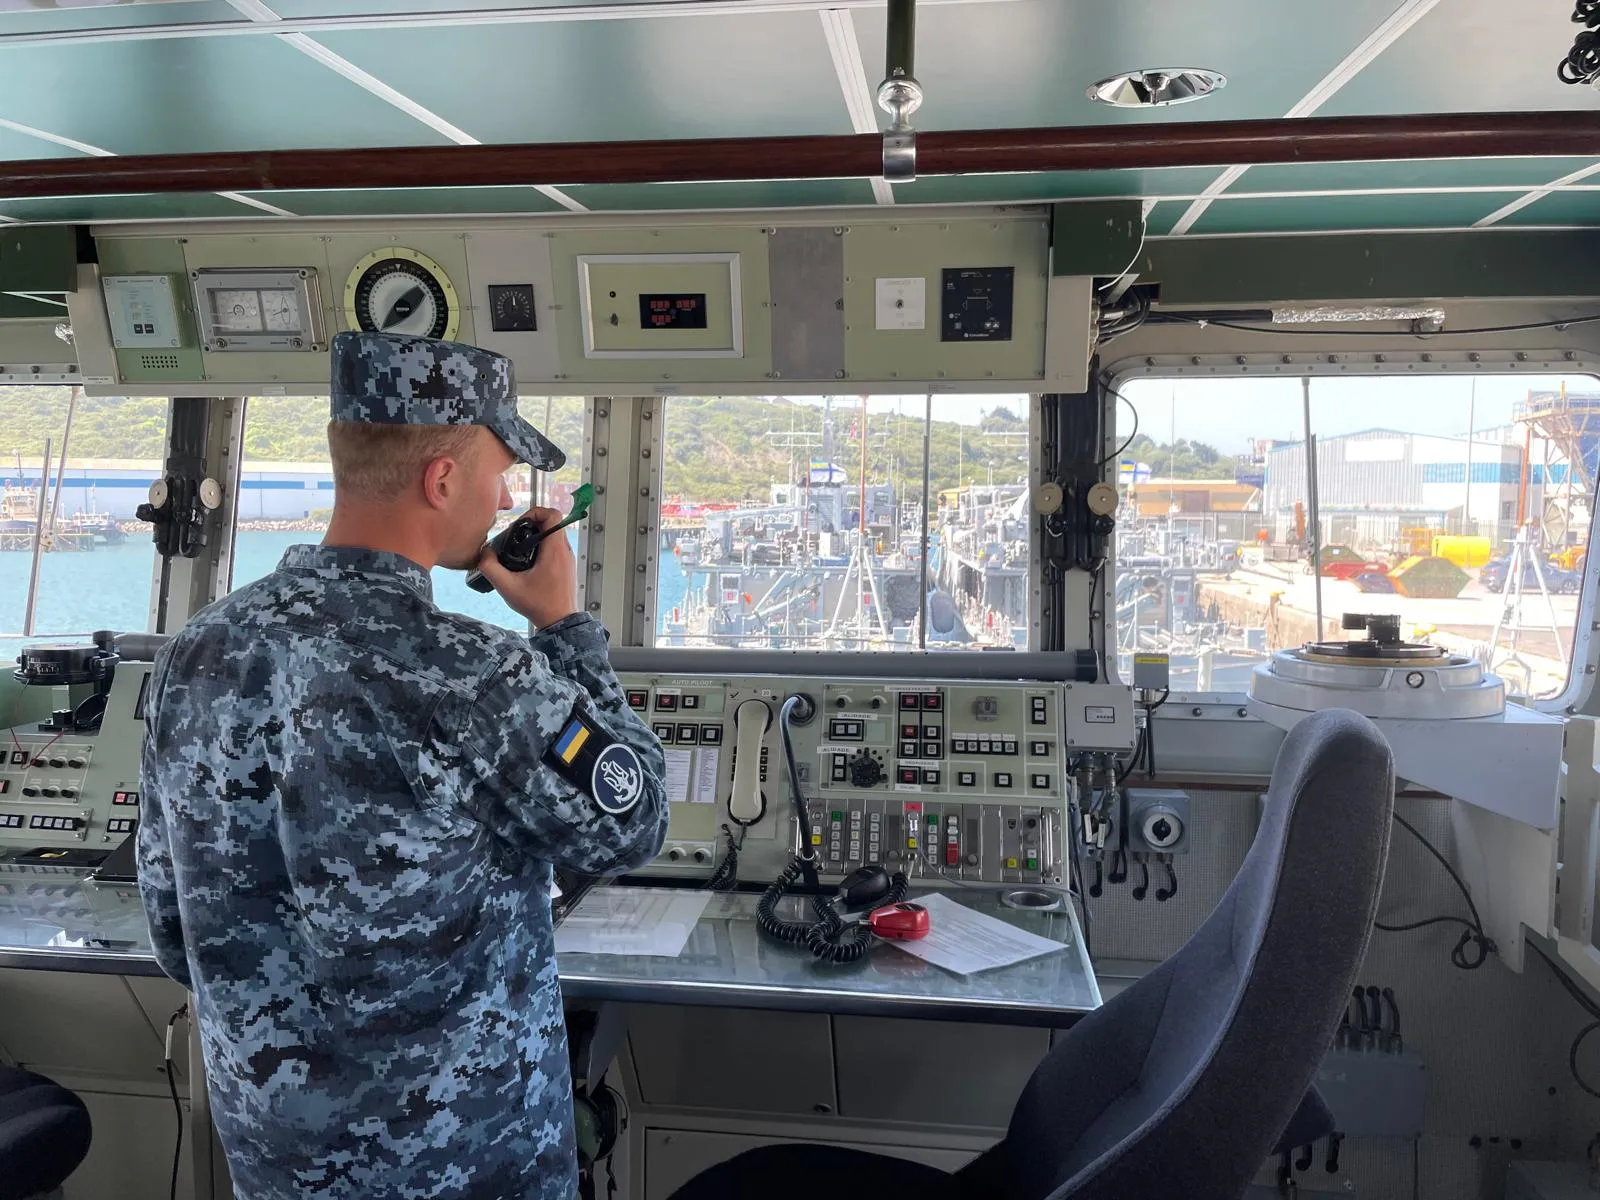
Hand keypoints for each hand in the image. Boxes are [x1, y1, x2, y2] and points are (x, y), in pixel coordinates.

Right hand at [474, 507, 578, 628]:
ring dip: (537, 535)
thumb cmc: (538, 605)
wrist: (559, 622)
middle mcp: (565, 550)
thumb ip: (490, 567)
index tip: (520, 524)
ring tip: (519, 549)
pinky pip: (556, 546)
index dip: (535, 512)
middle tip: (515, 536)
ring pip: (554, 534)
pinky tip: (528, 561)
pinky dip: (542, 547)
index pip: (553, 515)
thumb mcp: (508, 587)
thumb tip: (484, 551)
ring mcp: (568, 558)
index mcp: (554, 550)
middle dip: (532, 524)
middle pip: (551, 523)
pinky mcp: (567, 566)